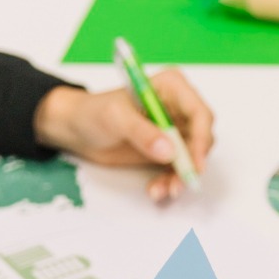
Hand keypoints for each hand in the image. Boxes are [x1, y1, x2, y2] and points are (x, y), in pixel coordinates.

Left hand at [33, 72, 215, 202]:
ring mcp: (174, 130)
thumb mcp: (115, 119)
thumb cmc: (92, 112)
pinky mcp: (167, 150)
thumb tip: (168, 151)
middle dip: (192, 163)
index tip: (195, 162)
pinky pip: (178, 169)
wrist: (77, 129)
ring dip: (180, 177)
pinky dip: (169, 182)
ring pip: (192, 158)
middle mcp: (178, 108)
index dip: (201, 139)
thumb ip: (142, 133)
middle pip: (201, 138)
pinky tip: (156, 189)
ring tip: (164, 190)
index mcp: (171, 88)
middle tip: (181, 182)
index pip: (199, 113)